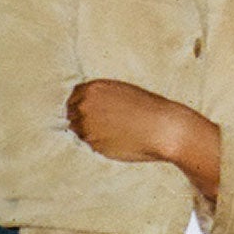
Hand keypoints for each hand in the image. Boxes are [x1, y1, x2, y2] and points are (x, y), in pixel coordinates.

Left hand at [67, 79, 186, 162]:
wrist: (164, 128)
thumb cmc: (149, 110)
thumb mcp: (123, 93)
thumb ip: (101, 98)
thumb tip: (86, 109)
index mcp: (93, 88)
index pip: (71, 97)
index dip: (77, 106)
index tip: (82, 113)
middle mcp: (85, 104)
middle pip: (69, 114)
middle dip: (78, 120)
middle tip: (97, 128)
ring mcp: (86, 125)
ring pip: (76, 132)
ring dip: (86, 134)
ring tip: (108, 136)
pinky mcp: (93, 144)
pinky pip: (87, 145)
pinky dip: (95, 146)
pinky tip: (113, 144)